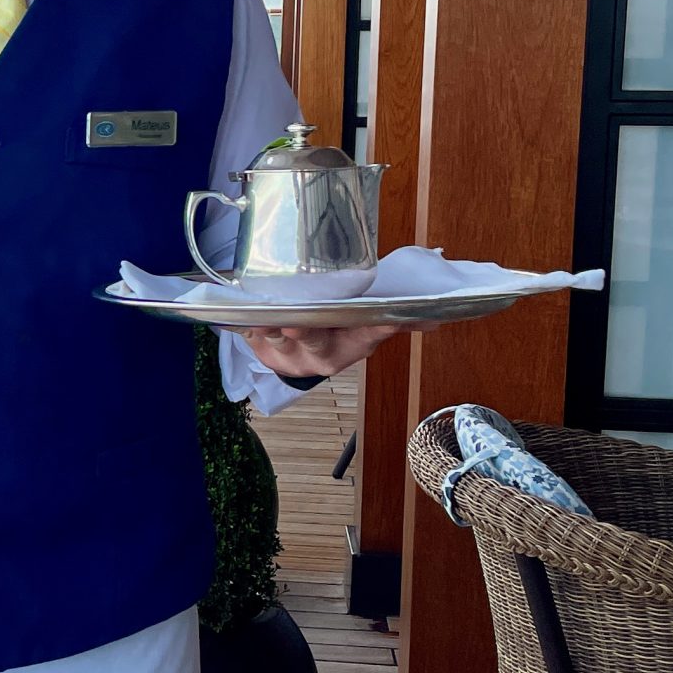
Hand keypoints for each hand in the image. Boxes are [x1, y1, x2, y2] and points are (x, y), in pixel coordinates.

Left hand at [246, 322, 405, 383]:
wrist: (295, 354)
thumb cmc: (334, 331)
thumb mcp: (363, 328)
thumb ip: (393, 319)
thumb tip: (435, 319)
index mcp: (352, 345)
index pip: (367, 336)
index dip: (375, 328)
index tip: (385, 319)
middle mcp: (322, 354)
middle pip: (317, 343)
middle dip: (308, 333)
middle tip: (299, 322)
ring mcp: (290, 354)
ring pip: (280, 342)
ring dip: (271, 330)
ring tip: (264, 320)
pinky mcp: (262, 349)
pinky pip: (251, 337)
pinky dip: (245, 328)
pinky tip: (237, 319)